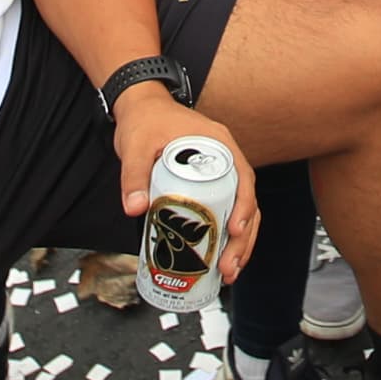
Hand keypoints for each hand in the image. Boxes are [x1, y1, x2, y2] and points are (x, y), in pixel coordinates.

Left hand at [111, 87, 259, 284]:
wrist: (141, 106)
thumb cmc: (144, 121)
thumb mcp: (136, 147)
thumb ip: (134, 176)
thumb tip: (135, 209)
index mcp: (219, 145)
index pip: (244, 179)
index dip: (245, 207)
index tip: (235, 231)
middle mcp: (227, 160)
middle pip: (247, 203)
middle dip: (243, 240)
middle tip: (229, 268)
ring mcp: (221, 173)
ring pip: (240, 212)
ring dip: (238, 244)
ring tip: (228, 273)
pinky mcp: (210, 184)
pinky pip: (226, 210)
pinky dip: (226, 236)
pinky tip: (219, 259)